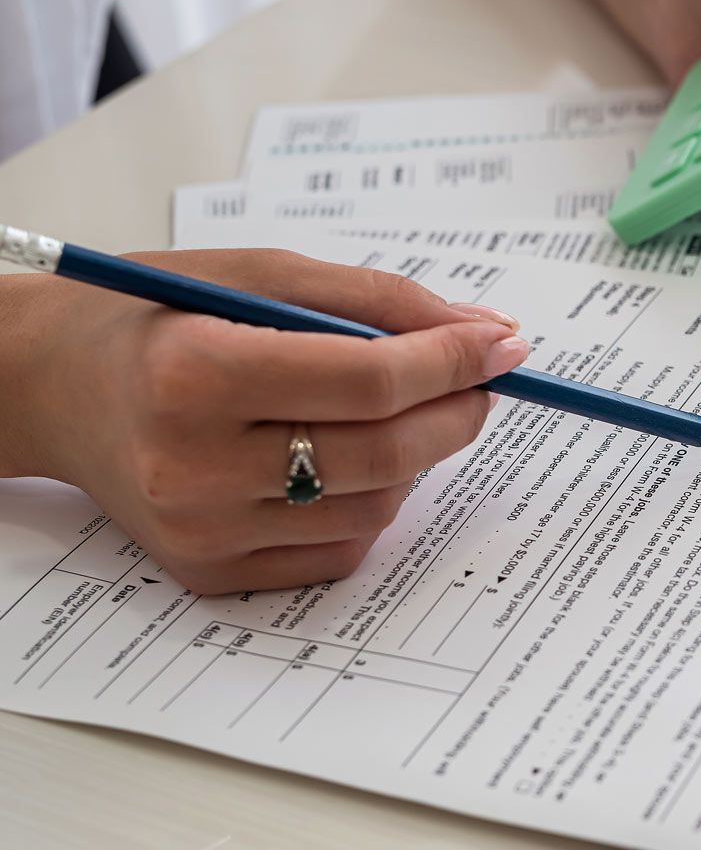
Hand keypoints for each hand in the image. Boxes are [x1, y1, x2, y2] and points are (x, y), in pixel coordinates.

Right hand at [0, 250, 527, 594]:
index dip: (453, 361)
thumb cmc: (156, 319)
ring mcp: (201, 531)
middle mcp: (191, 464)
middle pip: (382, 454)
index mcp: (194, 373)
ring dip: (415, 458)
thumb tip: (486, 329)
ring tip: (396, 413)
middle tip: (483, 382)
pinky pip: (341, 551)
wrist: (47, 388)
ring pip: (375, 508)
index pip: (368, 381)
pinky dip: (372, 503)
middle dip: (457, 412)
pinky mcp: (210, 574)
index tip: (503, 344)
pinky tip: (346, 459)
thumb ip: (375, 300)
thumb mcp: (257, 275)